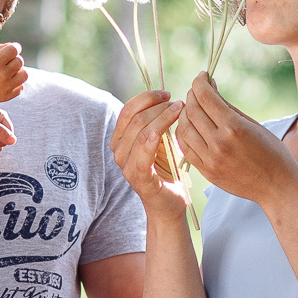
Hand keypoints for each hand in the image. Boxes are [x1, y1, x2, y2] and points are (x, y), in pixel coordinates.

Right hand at [0, 42, 26, 107]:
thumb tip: (14, 46)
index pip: (15, 49)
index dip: (14, 47)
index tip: (10, 50)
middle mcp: (3, 74)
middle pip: (20, 61)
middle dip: (14, 59)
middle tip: (6, 62)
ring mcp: (7, 86)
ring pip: (24, 74)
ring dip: (18, 71)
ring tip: (9, 72)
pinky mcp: (8, 96)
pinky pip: (21, 87)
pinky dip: (16, 83)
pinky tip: (7, 81)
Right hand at [111, 90, 189, 216]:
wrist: (168, 203)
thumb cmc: (166, 170)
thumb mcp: (161, 141)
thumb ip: (156, 123)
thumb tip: (166, 97)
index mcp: (120, 139)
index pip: (127, 110)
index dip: (146, 98)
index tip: (166, 94)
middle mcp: (118, 151)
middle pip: (135, 119)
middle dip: (157, 107)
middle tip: (177, 103)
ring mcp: (126, 166)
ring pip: (141, 133)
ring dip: (161, 118)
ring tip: (179, 111)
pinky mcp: (138, 178)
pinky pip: (143, 155)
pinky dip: (152, 141)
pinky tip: (163, 132)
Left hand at [175, 73, 297, 207]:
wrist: (277, 187)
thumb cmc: (272, 152)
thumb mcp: (253, 124)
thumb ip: (228, 106)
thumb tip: (210, 88)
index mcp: (234, 128)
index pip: (206, 97)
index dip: (200, 82)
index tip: (202, 76)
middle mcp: (219, 143)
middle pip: (192, 111)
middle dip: (191, 95)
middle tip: (197, 90)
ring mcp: (210, 160)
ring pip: (183, 129)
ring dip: (184, 114)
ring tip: (192, 108)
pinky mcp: (206, 172)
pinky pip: (185, 148)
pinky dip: (183, 133)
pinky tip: (190, 126)